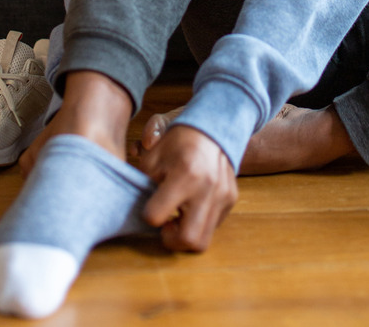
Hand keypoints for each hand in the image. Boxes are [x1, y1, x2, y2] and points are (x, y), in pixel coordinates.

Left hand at [139, 125, 236, 251]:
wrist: (213, 127)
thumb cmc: (179, 140)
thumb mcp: (152, 156)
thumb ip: (141, 185)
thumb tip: (138, 209)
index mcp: (185, 175)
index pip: (156, 216)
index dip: (148, 215)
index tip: (149, 207)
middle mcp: (207, 189)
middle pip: (189, 240)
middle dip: (171, 240)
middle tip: (165, 225)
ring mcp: (222, 196)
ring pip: (204, 240)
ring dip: (186, 234)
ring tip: (177, 218)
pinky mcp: (231, 199)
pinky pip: (213, 226)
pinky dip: (199, 223)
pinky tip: (191, 208)